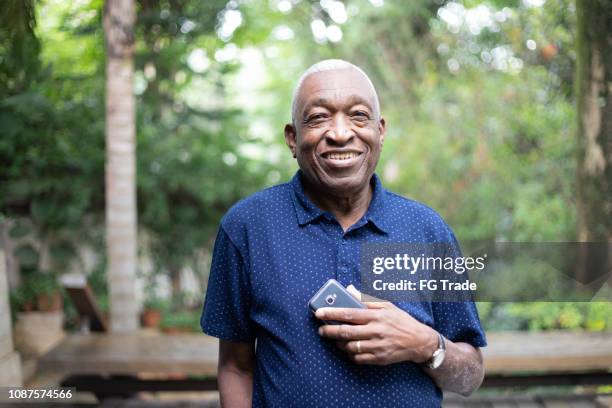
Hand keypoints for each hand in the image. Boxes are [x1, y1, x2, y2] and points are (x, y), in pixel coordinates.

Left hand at [315, 285, 437, 364]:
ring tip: (335, 339)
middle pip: (346, 332)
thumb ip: (366, 298)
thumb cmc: (401, 321)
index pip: (349, 313)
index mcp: (376, 316)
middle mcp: (376, 331)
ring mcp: (377, 346)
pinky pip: (358, 358)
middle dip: (330, 331)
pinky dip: (350, 354)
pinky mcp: (379, 359)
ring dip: (339, 344)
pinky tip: (349, 348)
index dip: (332, 313)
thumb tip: (349, 289)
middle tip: (321, 330)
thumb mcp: (387, 305)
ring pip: (350, 347)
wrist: (419, 341)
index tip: (319, 313)